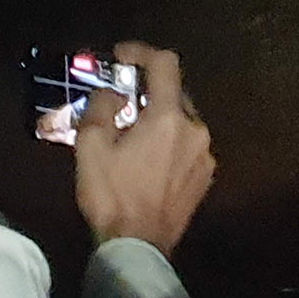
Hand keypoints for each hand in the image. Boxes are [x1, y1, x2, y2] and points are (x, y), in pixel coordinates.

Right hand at [73, 41, 215, 258]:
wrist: (139, 245)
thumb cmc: (111, 195)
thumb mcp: (90, 148)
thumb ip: (101, 109)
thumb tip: (114, 93)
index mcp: (169, 118)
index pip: (166, 65)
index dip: (144, 52)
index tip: (123, 56)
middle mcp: (197, 129)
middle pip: (176, 94)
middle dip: (149, 92)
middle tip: (122, 104)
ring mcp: (207, 153)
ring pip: (184, 121)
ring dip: (161, 119)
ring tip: (134, 137)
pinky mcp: (208, 174)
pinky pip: (190, 145)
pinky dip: (172, 142)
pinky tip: (151, 160)